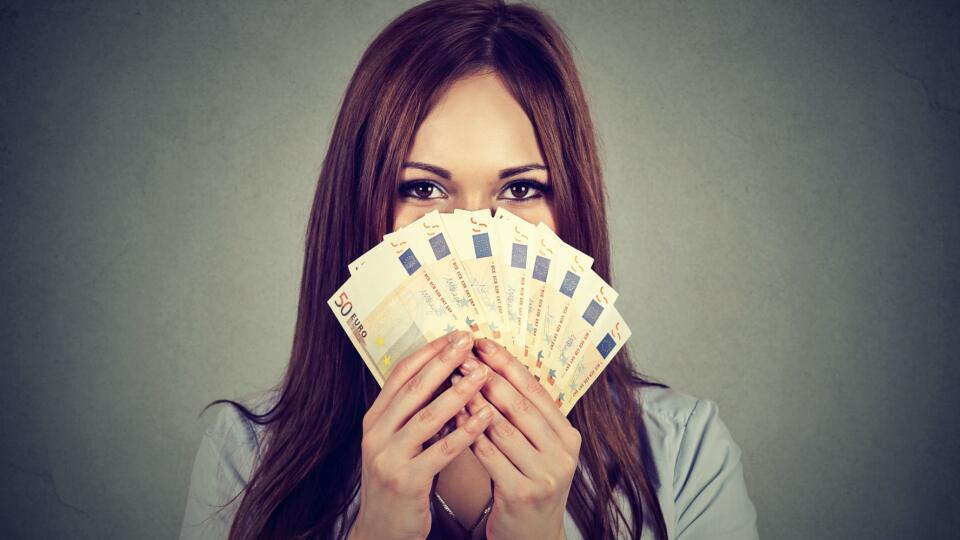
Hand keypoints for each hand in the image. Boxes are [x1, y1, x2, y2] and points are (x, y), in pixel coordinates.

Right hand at [349, 331, 493, 539]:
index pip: (401, 374)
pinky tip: (485, 418)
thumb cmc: (398, 482)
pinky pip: (440, 451)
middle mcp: (376, 433)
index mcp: (375, 419)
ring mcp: (388, 458)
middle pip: (413, 388)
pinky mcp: (406, 481)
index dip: (428, 352)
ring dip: (458, 393)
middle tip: (468, 341)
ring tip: (482, 374)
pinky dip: (464, 432)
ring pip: (427, 417)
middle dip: (442, 362)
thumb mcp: (398, 442)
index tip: (454, 335)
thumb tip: (448, 377)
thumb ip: (415, 413)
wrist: (380, 531)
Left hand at [455, 338, 580, 539]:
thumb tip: (493, 370)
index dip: (507, 364)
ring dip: (473, 402)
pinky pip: (489, 456)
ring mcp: (545, 474)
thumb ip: (525, 417)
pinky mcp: (522, 493)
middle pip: (519, 405)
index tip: (483, 343)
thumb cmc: (528, 485)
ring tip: (452, 382)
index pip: (535, 390)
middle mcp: (562, 452)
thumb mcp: (538, 449)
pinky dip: (468, 434)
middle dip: (487, 377)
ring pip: (502, 428)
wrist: (534, 538)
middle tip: (461, 357)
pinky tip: (451, 419)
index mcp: (567, 435)